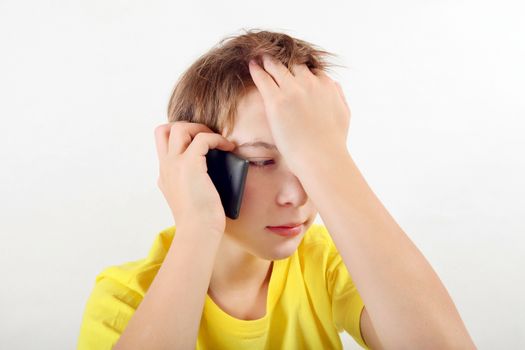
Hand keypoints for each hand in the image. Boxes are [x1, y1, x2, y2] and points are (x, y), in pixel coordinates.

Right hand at [154, 121, 235, 235]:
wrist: (198, 232)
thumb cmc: (201, 220)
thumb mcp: (192, 197)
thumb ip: (195, 181)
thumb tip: (217, 168)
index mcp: (165, 175)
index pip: (163, 145)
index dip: (180, 138)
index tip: (200, 145)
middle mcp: (166, 167)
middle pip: (164, 130)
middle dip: (187, 127)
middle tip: (206, 137)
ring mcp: (174, 164)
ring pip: (178, 127)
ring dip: (200, 128)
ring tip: (217, 140)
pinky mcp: (189, 164)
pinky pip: (202, 138)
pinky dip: (217, 138)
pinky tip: (228, 147)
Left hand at [248, 54, 350, 175]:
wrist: (321, 158)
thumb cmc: (333, 142)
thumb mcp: (344, 114)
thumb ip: (338, 95)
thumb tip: (333, 85)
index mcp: (326, 85)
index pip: (310, 69)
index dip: (299, 69)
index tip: (292, 70)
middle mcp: (309, 83)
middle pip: (293, 64)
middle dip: (283, 61)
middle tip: (272, 57)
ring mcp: (292, 90)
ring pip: (276, 66)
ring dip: (267, 61)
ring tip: (258, 57)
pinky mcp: (276, 100)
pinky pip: (262, 78)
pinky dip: (256, 69)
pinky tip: (251, 65)